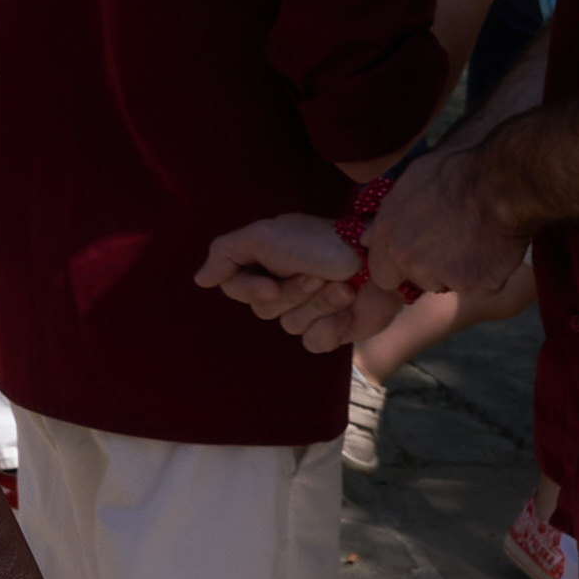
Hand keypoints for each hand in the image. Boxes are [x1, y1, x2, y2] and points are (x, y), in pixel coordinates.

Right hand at [193, 211, 402, 354]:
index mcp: (265, 263)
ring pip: (291, 326)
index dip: (251, 290)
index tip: (272, 282)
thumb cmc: (322, 242)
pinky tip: (348, 310)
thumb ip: (225, 253)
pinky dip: (332, 327)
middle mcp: (283, 287)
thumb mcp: (265, 234)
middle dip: (295, 293)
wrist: (378, 257)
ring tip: (342, 287)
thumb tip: (200, 280)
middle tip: (319, 274)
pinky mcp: (333, 329)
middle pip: (265, 310)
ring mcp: (308, 309)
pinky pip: (314, 343)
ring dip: (319, 305)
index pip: (236, 289)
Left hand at [363, 137, 522, 305]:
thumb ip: (388, 216)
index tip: (418, 256)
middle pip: (419, 281)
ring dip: (463, 271)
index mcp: (388, 235)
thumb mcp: (411, 180)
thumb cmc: (458, 168)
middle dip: (433, 271)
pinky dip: (491, 272)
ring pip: (452, 284)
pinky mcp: (476, 285)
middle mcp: (409, 260)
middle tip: (456, 242)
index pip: (382, 275)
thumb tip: (365, 239)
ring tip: (479, 237)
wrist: (501, 181)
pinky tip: (497, 245)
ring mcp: (442, 276)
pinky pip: (484, 285)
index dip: (401, 268)